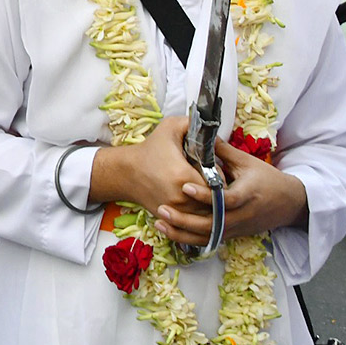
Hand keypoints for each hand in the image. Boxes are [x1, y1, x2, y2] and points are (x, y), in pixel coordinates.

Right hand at [90, 115, 209, 245]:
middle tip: (210, 179)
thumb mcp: (170, 127)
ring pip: (206, 214)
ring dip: (209, 204)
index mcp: (184, 176)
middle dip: (216, 191)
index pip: (218, 182)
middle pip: (214, 200)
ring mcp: (176, 212)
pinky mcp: (172, 219)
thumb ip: (193, 122)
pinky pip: (193, 221)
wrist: (126, 172)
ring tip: (204, 189)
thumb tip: (213, 126)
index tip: (213, 168)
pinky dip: (197, 213)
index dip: (219, 175)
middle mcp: (182, 198)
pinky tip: (194, 200)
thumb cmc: (150, 150)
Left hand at [157, 138, 307, 242]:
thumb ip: (223, 151)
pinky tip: (169, 231)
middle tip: (162, 209)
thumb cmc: (267, 179)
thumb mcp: (247, 162)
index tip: (185, 187)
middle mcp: (241, 216)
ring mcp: (236, 228)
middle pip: (211, 224)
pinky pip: (208, 240)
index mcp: (247, 195)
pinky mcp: (231, 235)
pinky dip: (188, 238)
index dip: (205, 196)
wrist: (289, 204)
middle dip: (185, 220)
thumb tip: (201, 134)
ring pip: (207, 236)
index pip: (225, 200)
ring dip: (182, 232)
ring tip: (159, 223)